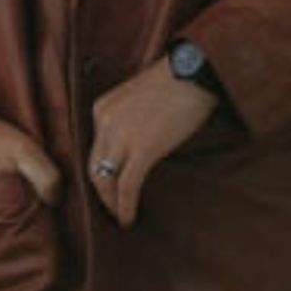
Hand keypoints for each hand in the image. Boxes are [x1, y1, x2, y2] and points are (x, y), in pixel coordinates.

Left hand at [89, 56, 217, 227]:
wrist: (196, 71)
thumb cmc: (177, 83)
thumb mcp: (139, 99)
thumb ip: (128, 121)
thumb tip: (133, 148)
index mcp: (102, 108)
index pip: (94, 150)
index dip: (100, 174)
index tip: (108, 189)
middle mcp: (104, 122)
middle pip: (94, 168)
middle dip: (102, 194)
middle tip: (112, 210)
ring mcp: (121, 136)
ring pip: (105, 181)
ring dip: (112, 204)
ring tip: (121, 217)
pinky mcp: (142, 149)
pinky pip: (127, 186)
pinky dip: (125, 206)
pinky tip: (130, 219)